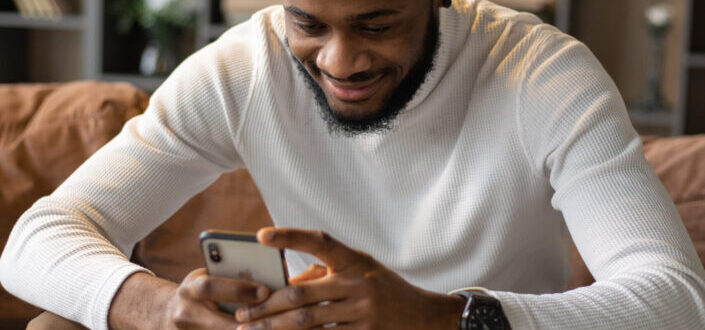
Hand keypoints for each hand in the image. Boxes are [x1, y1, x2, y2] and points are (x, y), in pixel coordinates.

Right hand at [109, 264, 327, 329]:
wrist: (163, 315)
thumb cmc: (198, 291)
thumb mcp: (208, 276)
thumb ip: (232, 276)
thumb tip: (271, 272)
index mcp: (190, 290)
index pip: (210, 288)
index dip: (238, 289)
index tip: (265, 290)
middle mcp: (186, 316)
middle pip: (223, 324)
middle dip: (255, 322)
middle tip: (285, 319)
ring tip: (286, 328)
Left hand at [235, 227, 465, 329]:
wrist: (423, 316)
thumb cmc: (383, 288)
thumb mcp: (359, 270)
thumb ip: (323, 274)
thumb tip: (284, 285)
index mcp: (354, 260)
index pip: (319, 242)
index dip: (290, 237)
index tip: (261, 235)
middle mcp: (358, 284)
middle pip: (302, 294)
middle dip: (267, 306)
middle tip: (243, 314)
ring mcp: (363, 313)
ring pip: (308, 322)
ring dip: (275, 329)